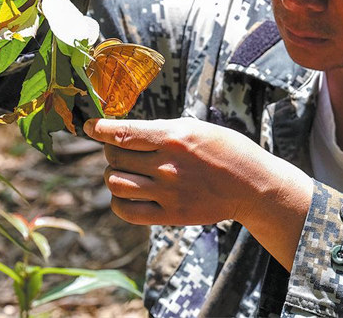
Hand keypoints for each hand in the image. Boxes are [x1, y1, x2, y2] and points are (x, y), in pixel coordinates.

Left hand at [83, 117, 313, 269]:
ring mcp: (168, 193)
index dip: (99, 129)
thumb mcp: (195, 127)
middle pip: (115, 158)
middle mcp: (168, 165)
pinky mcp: (171, 215)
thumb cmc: (224, 149)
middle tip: (120, 150)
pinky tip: (126, 193)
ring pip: (115, 183)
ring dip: (113, 175)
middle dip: (111, 151)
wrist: (252, 185)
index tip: (90, 127)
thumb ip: (160, 130)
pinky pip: (127, 211)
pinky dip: (119, 201)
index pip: (123, 133)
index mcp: (174, 137)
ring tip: (124, 172)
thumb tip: (123, 132)